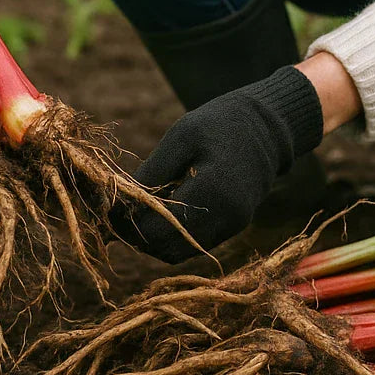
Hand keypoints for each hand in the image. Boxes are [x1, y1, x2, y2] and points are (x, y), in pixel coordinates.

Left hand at [117, 66, 323, 262]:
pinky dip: (173, 235)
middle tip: (115, 214)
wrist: (268, 126)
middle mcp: (226, 217)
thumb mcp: (182, 136)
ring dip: (153, 238)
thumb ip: (152, 172)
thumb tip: (118, 201)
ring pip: (180, 252)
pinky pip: (195, 243)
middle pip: (167, 248)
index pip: (158, 227)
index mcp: (212, 192)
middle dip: (136, 235)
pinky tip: (159, 211)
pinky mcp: (235, 226)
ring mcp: (233, 225)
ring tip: (134, 212)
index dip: (127, 224)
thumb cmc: (221, 123)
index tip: (106, 209)